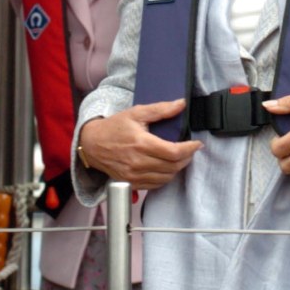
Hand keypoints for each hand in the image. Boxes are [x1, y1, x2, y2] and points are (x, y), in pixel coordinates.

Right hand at [78, 99, 202, 190]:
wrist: (92, 144)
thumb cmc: (114, 127)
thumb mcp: (137, 112)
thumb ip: (161, 109)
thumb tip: (181, 104)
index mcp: (141, 144)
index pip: (173, 152)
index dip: (190, 149)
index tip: (197, 143)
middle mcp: (138, 163)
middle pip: (172, 166)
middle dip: (187, 158)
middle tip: (191, 149)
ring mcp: (133, 176)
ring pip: (166, 178)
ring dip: (177, 168)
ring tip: (181, 157)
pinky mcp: (130, 183)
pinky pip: (155, 185)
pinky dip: (165, 177)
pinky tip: (167, 167)